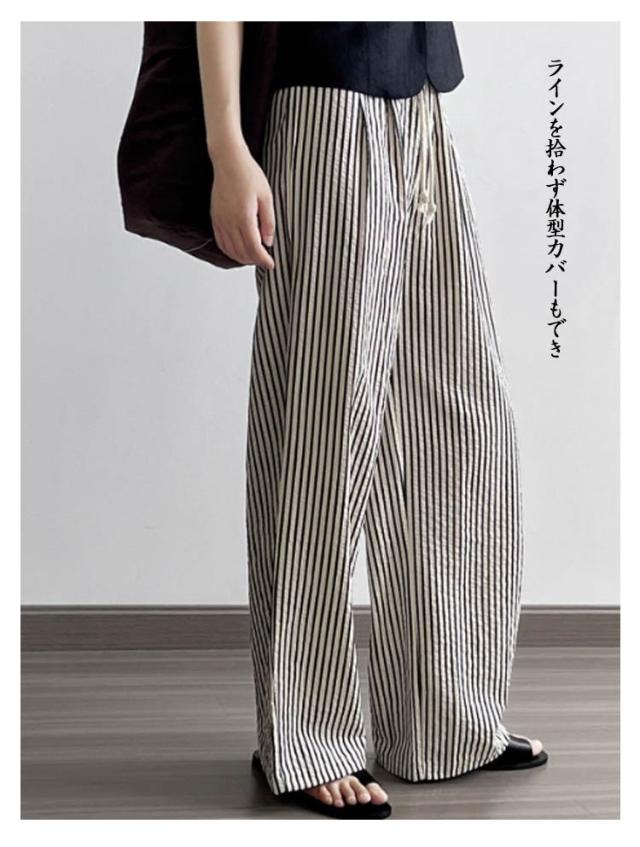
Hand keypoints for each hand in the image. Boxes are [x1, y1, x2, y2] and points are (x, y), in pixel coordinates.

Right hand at [210, 140, 275, 270]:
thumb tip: (268, 242)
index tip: (271, 264)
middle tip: (265, 261)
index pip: (254, 248)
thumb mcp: (266, 197)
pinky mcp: (215, 218)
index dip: (263, 260)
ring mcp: (220, 221)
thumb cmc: (248, 175)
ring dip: (242, 258)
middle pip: (242, 252)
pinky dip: (229, 251)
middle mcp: (229, 222)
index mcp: (244, 217)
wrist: (228, 161)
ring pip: (230, 250)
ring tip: (253, 258)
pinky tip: (238, 252)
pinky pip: (221, 242)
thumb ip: (268, 222)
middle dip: (254, 260)